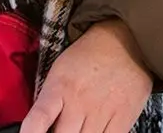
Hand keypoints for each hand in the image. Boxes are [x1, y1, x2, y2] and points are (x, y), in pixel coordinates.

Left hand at [20, 20, 153, 132]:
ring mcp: (102, 111)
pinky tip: (93, 131)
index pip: (37, 120)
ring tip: (78, 128)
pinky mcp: (124, 117)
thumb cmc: (88, 57)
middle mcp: (79, 101)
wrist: (125, 39)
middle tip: (61, 128)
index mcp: (59, 88)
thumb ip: (49, 103)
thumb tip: (40, 130)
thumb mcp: (60, 72)